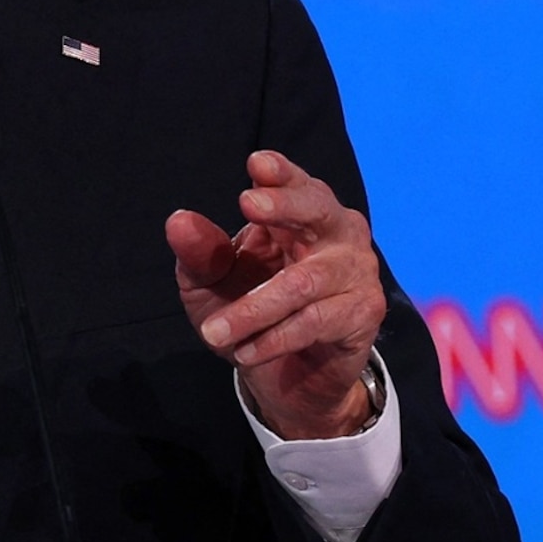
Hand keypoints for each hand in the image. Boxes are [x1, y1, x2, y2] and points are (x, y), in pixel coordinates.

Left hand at [168, 151, 387, 441]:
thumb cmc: (251, 313)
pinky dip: (275, 338)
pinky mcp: (363, 313)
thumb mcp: (211, 284)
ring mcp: (355, 271)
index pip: (294, 184)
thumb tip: (179, 221)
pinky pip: (315, 322)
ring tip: (214, 332)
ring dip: (254, 309)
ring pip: (303, 282)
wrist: (287, 377)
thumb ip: (200, 254)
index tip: (256, 164)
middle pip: (318, 210)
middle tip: (248, 204)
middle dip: (284, 205)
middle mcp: (336, 233)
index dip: (280, 173)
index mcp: (299, 215)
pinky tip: (245, 351)